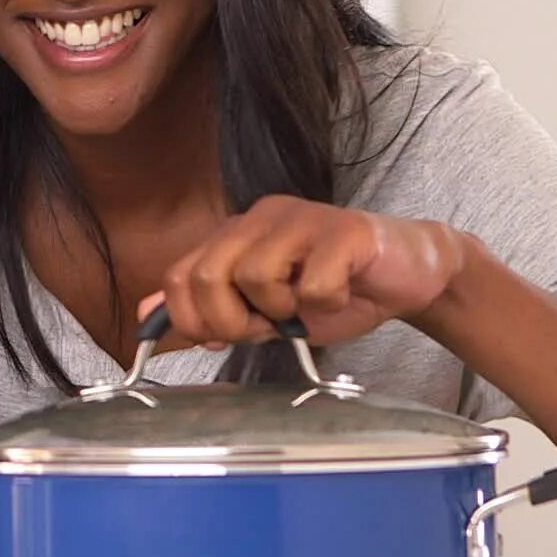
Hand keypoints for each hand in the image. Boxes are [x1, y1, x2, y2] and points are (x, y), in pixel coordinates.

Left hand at [139, 194, 466, 346]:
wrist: (411, 275)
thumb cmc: (337, 289)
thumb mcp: (264, 310)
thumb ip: (211, 310)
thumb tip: (145, 318)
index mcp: (237, 233)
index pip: (179, 275)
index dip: (190, 319)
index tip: (221, 338)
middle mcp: (262, 218)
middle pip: (207, 273)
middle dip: (227, 319)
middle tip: (264, 328)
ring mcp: (303, 219)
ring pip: (254, 275)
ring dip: (279, 310)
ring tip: (305, 308)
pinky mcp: (344, 232)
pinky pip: (312, 282)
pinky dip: (325, 304)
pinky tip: (342, 294)